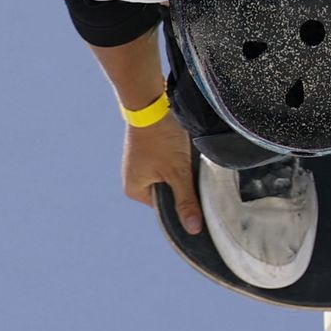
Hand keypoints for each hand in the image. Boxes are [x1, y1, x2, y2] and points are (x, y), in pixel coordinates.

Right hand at [123, 109, 200, 233]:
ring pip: (169, 178)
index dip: (182, 203)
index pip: (165, 209)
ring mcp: (140, 165)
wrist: (150, 101)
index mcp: (134, 190)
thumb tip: (193, 230)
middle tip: (192, 173)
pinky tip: (184, 152)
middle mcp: (134, 180)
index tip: (195, 193)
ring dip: (181, 172)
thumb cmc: (161, 138)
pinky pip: (167, 164)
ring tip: (187, 161)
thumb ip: (186, 201)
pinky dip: (177, 160)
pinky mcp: (148, 152)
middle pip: (168, 193)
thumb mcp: (178, 172)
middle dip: (182, 186)